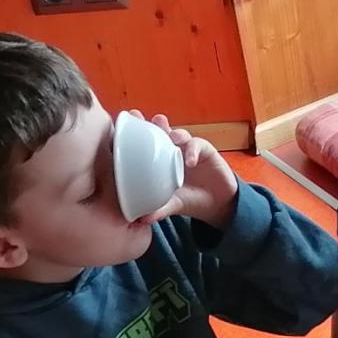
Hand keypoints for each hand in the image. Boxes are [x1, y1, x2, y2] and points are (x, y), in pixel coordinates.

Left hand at [135, 112, 238, 229]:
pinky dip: (192, 151)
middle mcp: (172, 150)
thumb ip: (158, 209)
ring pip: (178, 134)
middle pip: (160, 131)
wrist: (217, 203)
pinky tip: (190, 161)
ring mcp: (188, 148)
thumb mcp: (172, 205)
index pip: (145, 143)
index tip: (121, 126)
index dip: (134, 133)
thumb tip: (141, 220)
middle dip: (150, 123)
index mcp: (158, 160)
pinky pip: (197, 145)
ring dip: (172, 133)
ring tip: (170, 137)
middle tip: (141, 118)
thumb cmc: (189, 199)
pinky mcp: (204, 149)